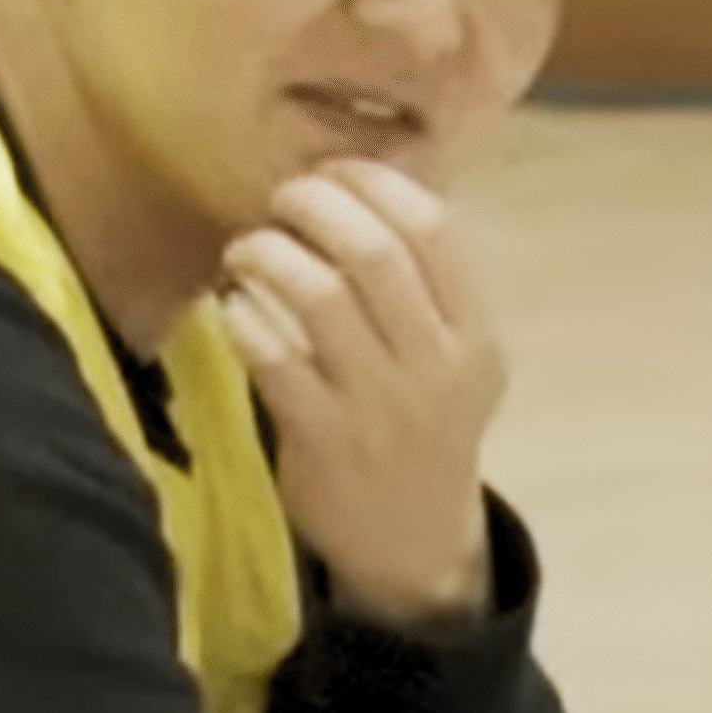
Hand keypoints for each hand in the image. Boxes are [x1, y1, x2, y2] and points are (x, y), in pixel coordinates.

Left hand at [210, 155, 513, 630]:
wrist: (413, 538)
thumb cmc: (425, 425)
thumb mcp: (458, 359)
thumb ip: (426, 286)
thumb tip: (360, 184)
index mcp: (476, 335)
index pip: (434, 228)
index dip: (374, 183)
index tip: (333, 173)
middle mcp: (437, 366)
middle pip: (374, 251)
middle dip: (314, 206)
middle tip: (281, 201)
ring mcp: (380, 404)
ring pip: (318, 295)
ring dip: (268, 254)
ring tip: (247, 251)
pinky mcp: (321, 437)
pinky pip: (268, 353)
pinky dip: (241, 316)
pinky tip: (235, 309)